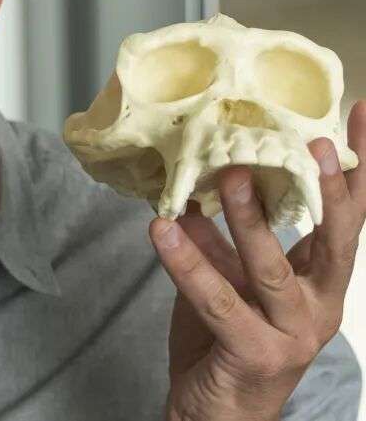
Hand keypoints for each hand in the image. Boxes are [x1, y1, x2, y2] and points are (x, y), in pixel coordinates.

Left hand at [148, 100, 364, 420]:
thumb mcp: (228, 277)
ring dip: (252, 219)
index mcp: (320, 281)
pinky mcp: (253, 353)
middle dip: (333, 190)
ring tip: (233, 173)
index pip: (349, 218)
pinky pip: (217, 301)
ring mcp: (291, 334)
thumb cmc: (227, 341)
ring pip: (273, 268)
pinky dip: (187, 263)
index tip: (361, 116)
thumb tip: (194, 182)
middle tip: (318, 141)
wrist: (216, 414)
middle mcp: (318, 306)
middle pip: (338, 241)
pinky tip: (161, 231)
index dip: (358, 169)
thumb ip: (218, 237)